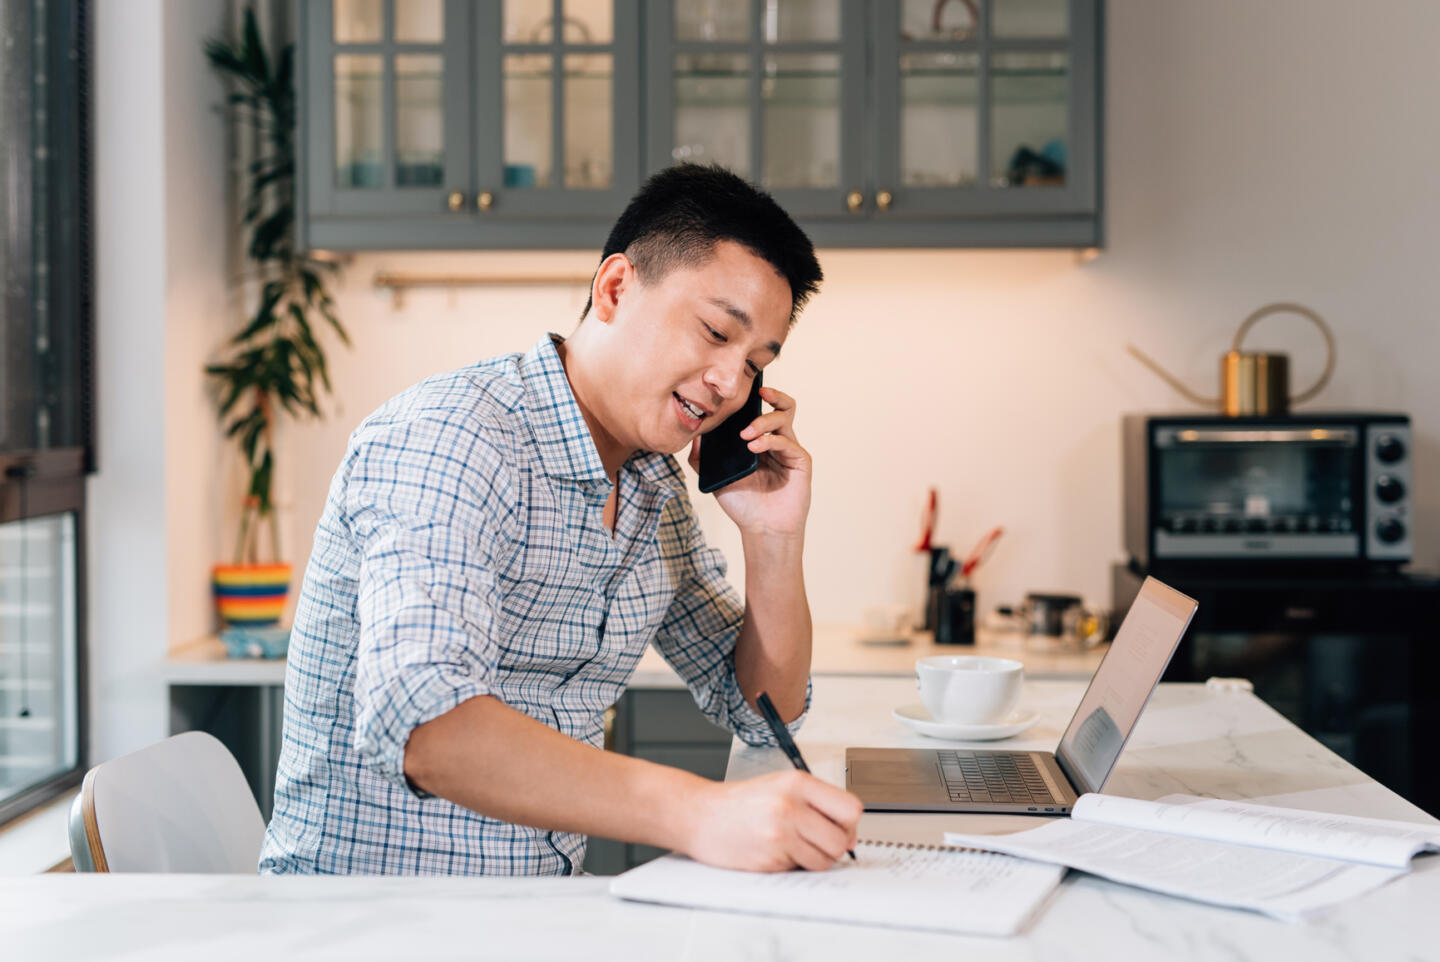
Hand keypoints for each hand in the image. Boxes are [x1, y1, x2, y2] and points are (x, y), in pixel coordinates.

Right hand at [681, 770, 861, 871]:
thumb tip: (850, 834)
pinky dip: (791, 866)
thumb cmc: (740, 802)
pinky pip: (799, 871)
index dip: (849, 823)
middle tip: (814, 840)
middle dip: (832, 846)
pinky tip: (773, 851)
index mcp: (797, 783)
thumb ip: (817, 803)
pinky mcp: (769, 860)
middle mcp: (790, 807)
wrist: (699, 815)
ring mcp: (779, 835)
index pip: (851, 808)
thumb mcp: (781, 786)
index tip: (839, 827)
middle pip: (841, 840)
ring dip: (812, 859)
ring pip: (824, 861)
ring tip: (790, 845)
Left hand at [688, 386, 811, 536]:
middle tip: (754, 397)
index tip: (741, 388)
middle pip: (782, 406)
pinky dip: (770, 440)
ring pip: (784, 418)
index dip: (756, 396)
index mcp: (760, 441)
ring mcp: (790, 451)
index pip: (762, 410)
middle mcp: (778, 442)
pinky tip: (754, 448)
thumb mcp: (715, 477)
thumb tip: (694, 435)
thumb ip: (702, 457)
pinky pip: (788, 442)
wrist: (761, 530)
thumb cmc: (743, 504)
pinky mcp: (800, 461)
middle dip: (771, 394)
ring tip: (746, 434)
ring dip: (763, 421)